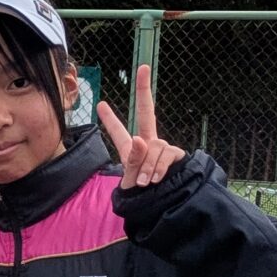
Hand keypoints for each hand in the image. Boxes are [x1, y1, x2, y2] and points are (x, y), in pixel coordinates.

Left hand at [97, 66, 186, 190]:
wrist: (162, 207)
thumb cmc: (142, 196)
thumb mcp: (131, 180)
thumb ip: (133, 161)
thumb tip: (141, 140)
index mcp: (131, 149)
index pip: (119, 132)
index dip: (110, 119)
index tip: (100, 103)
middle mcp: (149, 143)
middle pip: (147, 113)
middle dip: (145, 90)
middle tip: (143, 68)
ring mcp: (163, 148)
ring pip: (154, 146)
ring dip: (148, 165)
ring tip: (145, 182)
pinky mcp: (176, 155)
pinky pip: (166, 154)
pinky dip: (159, 167)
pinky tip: (157, 179)